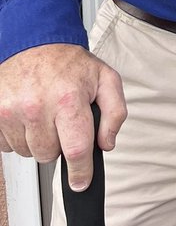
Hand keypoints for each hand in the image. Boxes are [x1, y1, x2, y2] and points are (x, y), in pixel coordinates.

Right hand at [0, 44, 126, 189]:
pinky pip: (7, 145)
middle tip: (61, 122)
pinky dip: (19, 137)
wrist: (35, 43)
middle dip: (59, 145)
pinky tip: (28, 117)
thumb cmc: (70, 64)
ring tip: (45, 116)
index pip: (76, 149)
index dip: (81, 172)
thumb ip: (114, 113)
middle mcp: (37, 106)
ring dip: (38, 141)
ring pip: (28, 152)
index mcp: (68, 99)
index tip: (80, 182)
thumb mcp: (106, 79)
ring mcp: (12, 110)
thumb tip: (107, 143)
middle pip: (49, 155)